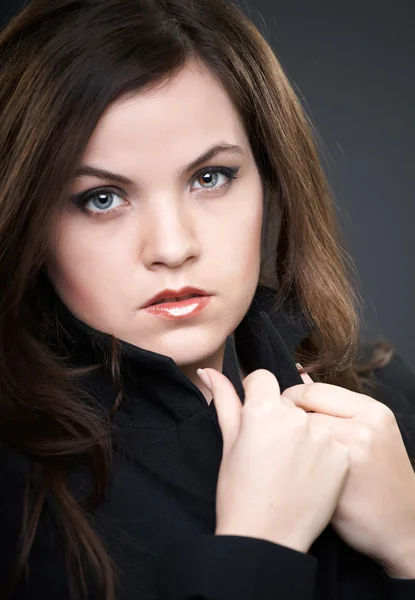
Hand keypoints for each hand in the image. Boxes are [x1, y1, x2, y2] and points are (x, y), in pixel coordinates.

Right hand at [198, 367, 348, 553]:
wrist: (267, 540)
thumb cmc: (239, 493)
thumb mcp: (228, 443)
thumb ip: (224, 400)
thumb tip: (209, 372)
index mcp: (264, 409)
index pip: (262, 379)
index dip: (255, 394)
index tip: (254, 415)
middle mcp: (297, 417)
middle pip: (287, 401)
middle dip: (278, 417)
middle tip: (269, 450)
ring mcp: (323, 437)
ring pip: (310, 420)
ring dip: (302, 434)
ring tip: (288, 465)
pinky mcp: (343, 456)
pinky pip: (331, 441)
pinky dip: (321, 453)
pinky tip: (307, 475)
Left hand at [283, 370, 414, 571]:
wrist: (404, 525)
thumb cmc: (380, 477)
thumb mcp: (370, 431)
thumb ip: (335, 406)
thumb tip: (300, 378)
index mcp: (372, 410)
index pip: (312, 390)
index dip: (290, 400)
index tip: (281, 412)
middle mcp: (365, 428)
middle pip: (301, 412)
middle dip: (285, 424)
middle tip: (282, 439)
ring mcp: (352, 453)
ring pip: (296, 437)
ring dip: (286, 445)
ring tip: (292, 459)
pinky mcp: (338, 480)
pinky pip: (298, 463)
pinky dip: (291, 468)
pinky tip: (299, 478)